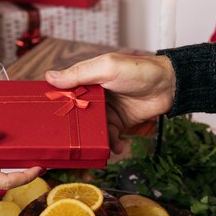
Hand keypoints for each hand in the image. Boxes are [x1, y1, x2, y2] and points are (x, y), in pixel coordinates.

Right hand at [45, 53, 175, 153]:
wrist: (168, 85)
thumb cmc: (137, 70)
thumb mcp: (106, 68)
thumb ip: (79, 74)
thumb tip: (49, 77)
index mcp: (87, 79)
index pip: (65, 92)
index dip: (56, 105)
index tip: (46, 119)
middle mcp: (94, 96)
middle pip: (76, 115)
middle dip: (74, 129)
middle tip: (69, 141)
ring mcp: (107, 111)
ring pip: (92, 129)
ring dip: (94, 140)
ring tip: (97, 147)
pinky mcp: (119, 123)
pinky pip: (109, 137)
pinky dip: (111, 144)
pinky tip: (115, 147)